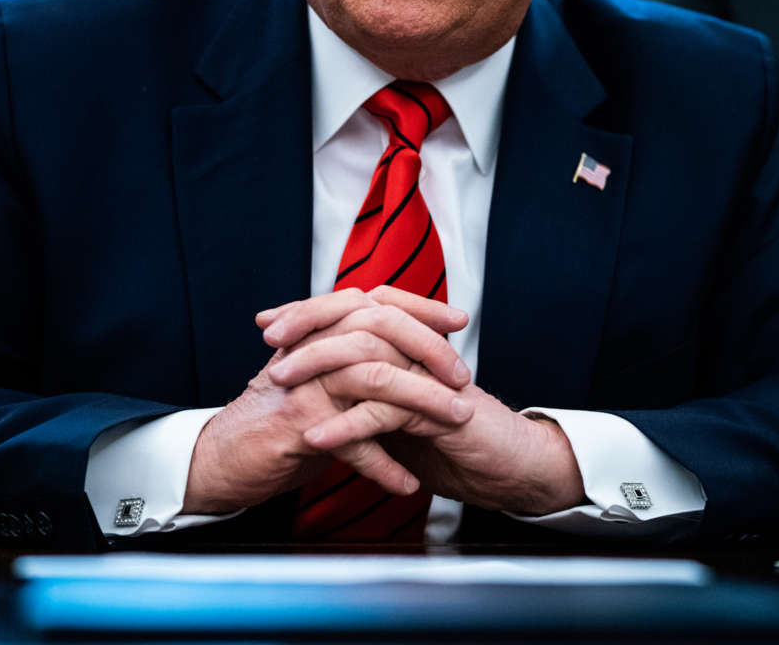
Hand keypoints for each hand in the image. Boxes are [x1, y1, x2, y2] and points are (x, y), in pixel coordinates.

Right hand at [183, 288, 471, 513]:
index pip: (376, 301)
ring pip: (374, 378)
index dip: (420, 306)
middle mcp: (311, 347)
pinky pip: (352, 439)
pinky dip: (384, 465)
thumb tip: (405, 347)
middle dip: (429, 350)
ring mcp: (304, 382)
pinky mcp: (297, 422)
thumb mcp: (317, 376)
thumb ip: (353, 356)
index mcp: (319, 331)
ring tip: (456, 424)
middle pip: (380, 327)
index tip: (459, 319)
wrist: (223, 456)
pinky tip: (407, 483)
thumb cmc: (278, 420)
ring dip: (421, 403)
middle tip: (463, 377)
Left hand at [266, 288, 585, 515]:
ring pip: (368, 355)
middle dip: (308, 326)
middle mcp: (419, 350)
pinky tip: (317, 438)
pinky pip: (385, 411)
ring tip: (279, 383)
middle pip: (358, 318)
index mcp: (408, 344)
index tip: (268, 322)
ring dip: (319, 368)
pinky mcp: (439, 411)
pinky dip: (348, 426)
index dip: (310, 312)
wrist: (510, 468)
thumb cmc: (454, 439)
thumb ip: (366, 393)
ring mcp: (430, 378)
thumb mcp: (398, 411)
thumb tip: (318, 386)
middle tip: (268, 341)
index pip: (355, 311)